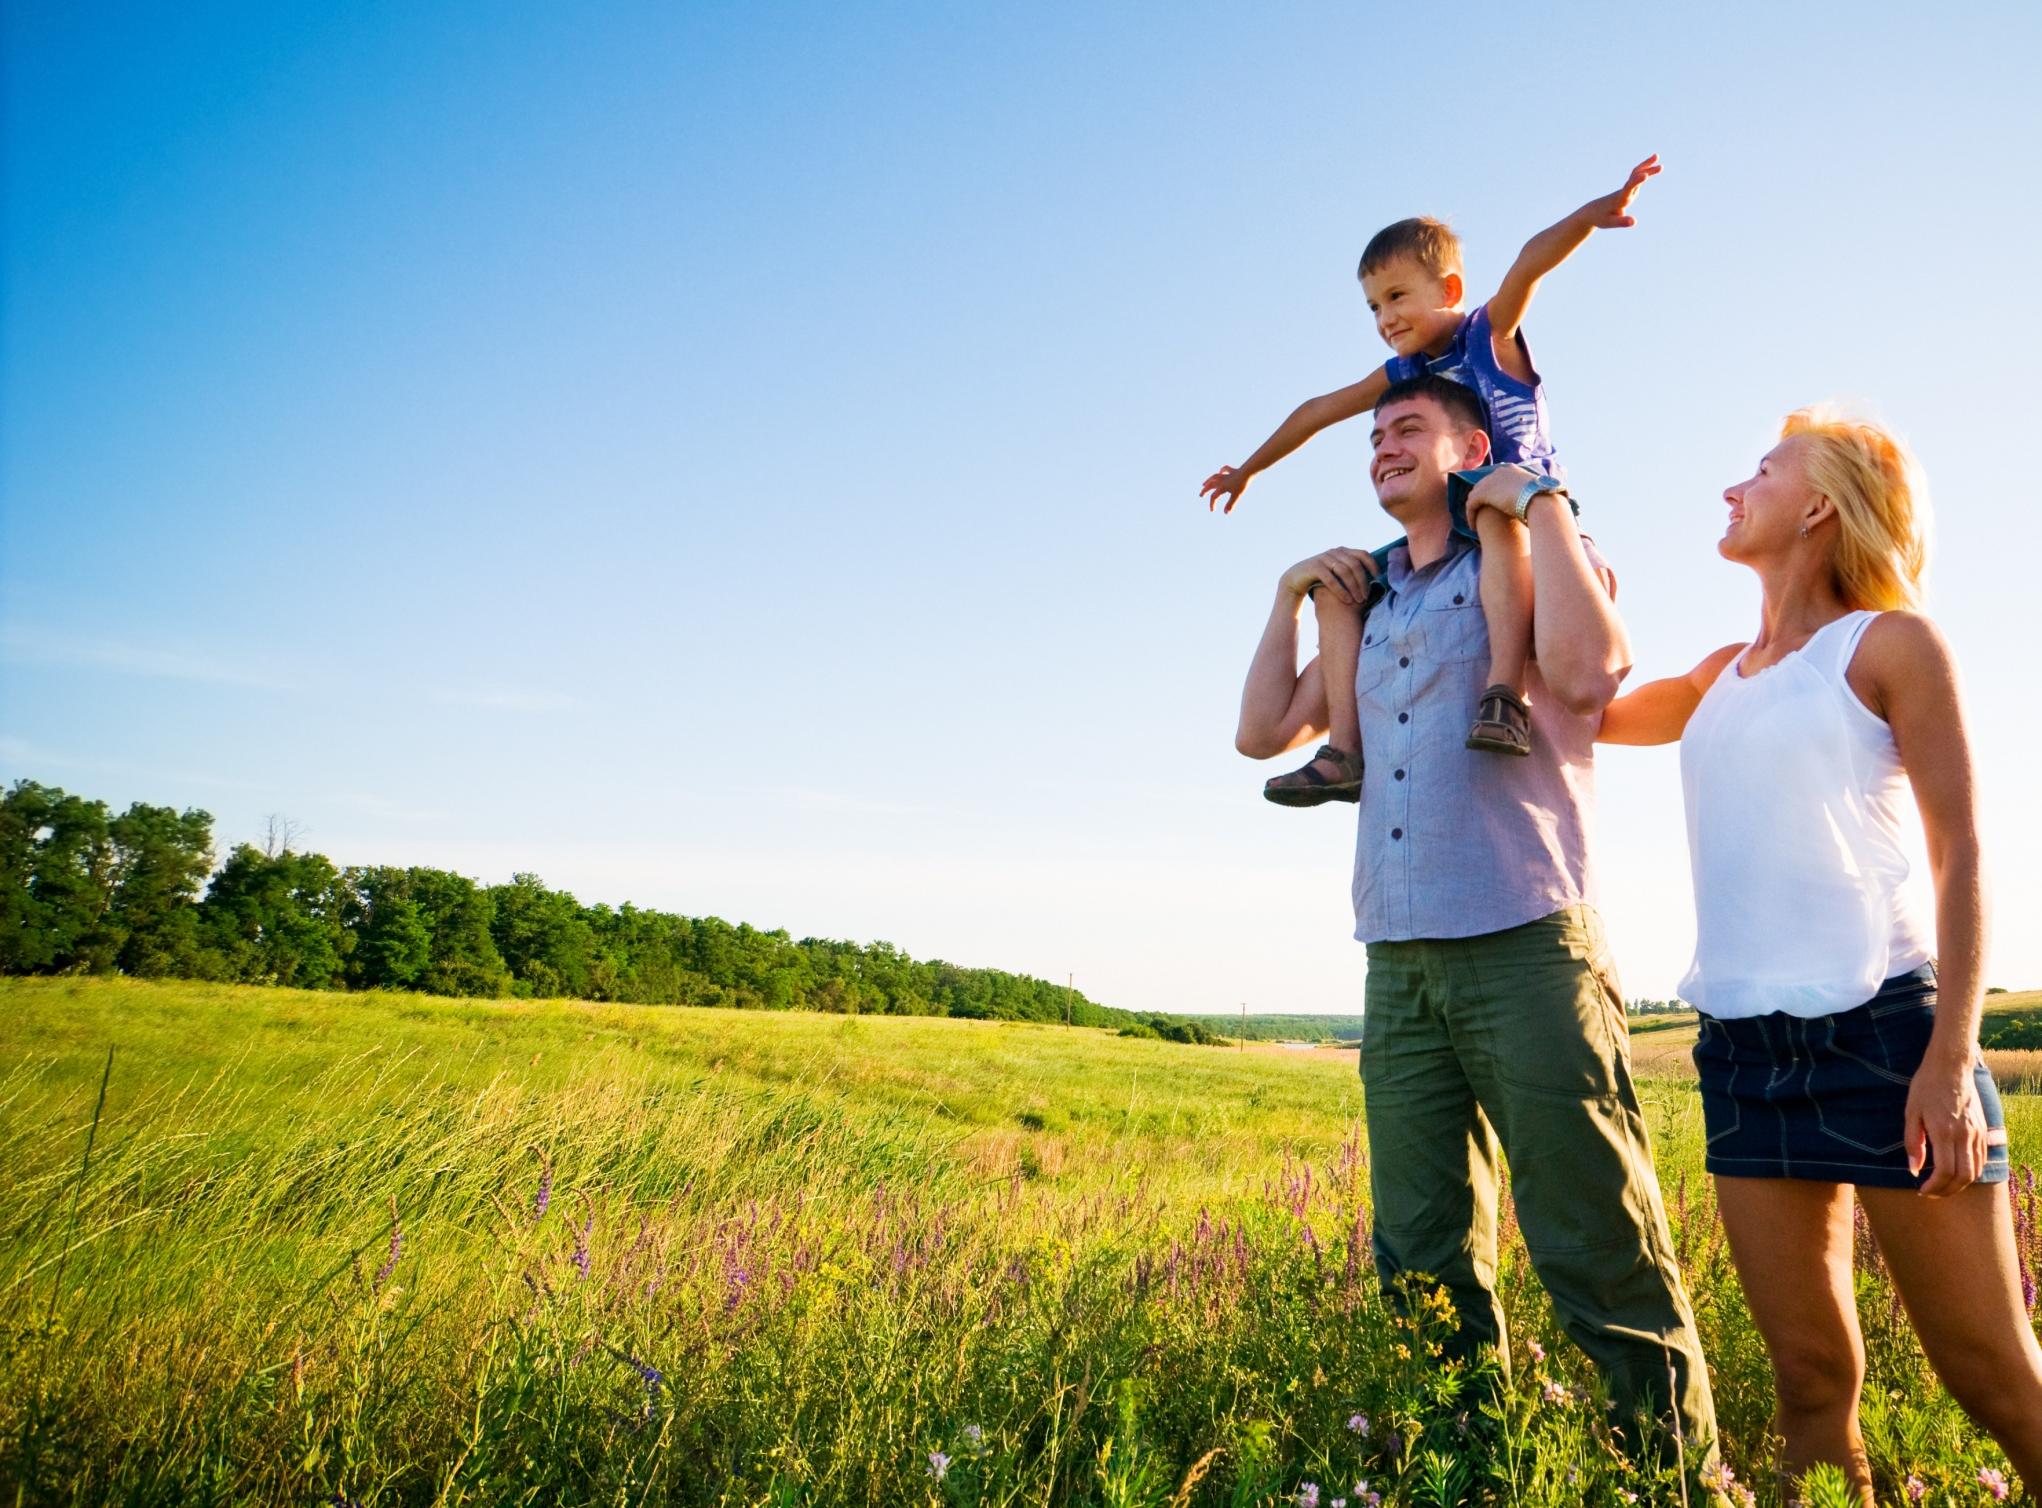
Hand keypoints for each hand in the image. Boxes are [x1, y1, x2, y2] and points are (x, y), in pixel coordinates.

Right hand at [1202, 465, 1250, 513]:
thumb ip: (1230, 504)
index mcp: (1222, 487)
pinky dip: (1222, 470)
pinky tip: (1221, 471)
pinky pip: (1225, 469)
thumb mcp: (1237, 495)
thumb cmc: (1242, 484)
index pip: (1214, 496)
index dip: (1212, 504)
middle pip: (1211, 486)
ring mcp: (1226, 475)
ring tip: (1204, 484)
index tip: (1212, 510)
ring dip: (1208, 481)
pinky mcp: (1232, 471)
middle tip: (1200, 495)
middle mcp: (1222, 481)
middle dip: (1205, 491)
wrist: (1248, 471)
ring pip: (1214, 477)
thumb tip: (1226, 513)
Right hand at [1280, 547, 1377, 607]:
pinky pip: (1331, 579)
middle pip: (1355, 565)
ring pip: (1344, 571)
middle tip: (1366, 596)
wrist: (1295, 578)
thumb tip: (1372, 578)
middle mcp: (1334, 552)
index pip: (1362, 554)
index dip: (1372, 565)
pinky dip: (1341, 590)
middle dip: (1363, 581)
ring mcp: (1324, 558)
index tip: (1378, 577)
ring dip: (1354, 587)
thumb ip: (1350, 571)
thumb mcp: (1336, 572)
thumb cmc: (1320, 578)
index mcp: (1342, 551)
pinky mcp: (1315, 567)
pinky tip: (1347, 600)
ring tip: (1358, 600)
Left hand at [1461, 463, 1538, 525]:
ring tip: (1475, 523)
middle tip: (1479, 514)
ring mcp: (1490, 481)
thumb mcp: (1534, 492)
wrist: (1540, 500)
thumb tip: (1530, 500)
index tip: (1490, 505)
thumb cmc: (1542, 500)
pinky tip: (1473, 527)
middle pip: (1482, 486)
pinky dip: (1470, 516)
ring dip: (1473, 510)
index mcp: (1510, 470)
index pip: (1494, 480)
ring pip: (1474, 496)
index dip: (1490, 493)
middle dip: (1479, 500)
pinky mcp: (1483, 493)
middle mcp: (1498, 472)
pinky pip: (1471, 505)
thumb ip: (1527, 493)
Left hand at [1578, 153, 1660, 229]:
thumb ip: (1622, 222)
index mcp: (1620, 199)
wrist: (1591, 212)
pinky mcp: (1627, 190)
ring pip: (1635, 174)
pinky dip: (1644, 171)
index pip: (1629, 188)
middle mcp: (1623, 191)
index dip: (1636, 181)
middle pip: (1634, 177)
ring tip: (1657, 156)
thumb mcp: (1610, 223)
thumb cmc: (1601, 218)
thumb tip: (1634, 222)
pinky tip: (1650, 169)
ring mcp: (1625, 189)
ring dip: (1646, 166)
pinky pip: (1636, 178)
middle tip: (1658, 162)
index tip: (1645, 175)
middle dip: (1645, 169)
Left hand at [1904, 1048, 1988, 1196]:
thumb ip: (1913, 1142)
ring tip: (1943, 1187)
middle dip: (1947, 1191)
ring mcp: (1977, 1133)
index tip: (1922, 1190)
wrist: (1951, 1067)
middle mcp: (1965, 1136)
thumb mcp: (1911, 1112)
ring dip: (1960, 1184)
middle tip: (1931, 1193)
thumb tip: (1913, 1169)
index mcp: (1945, 1132)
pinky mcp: (1983, 1130)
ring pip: (1976, 1171)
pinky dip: (1971, 1172)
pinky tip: (1957, 1172)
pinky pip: (1981, 1159)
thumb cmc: (1926, 1087)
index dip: (1934, 1187)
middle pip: (1963, 1177)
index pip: (1945, 1171)